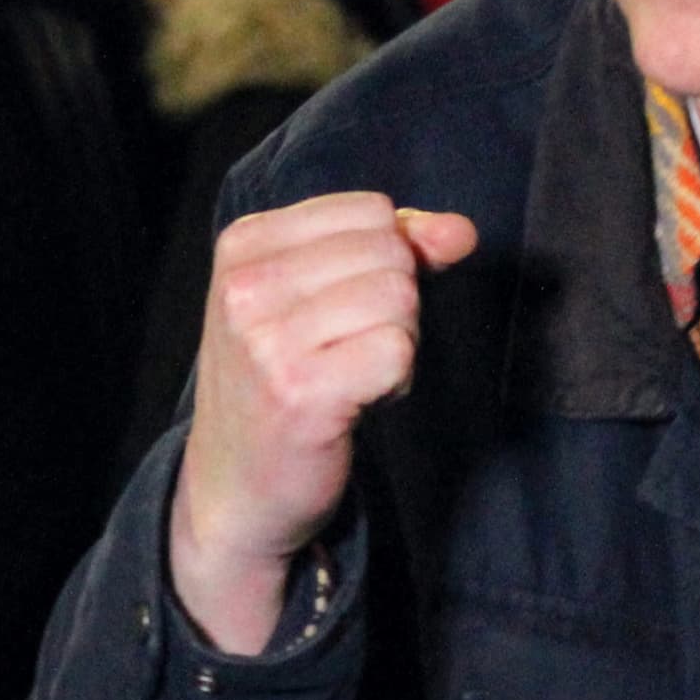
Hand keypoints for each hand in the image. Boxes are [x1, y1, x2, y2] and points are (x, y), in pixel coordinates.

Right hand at [169, 193, 478, 653]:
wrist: (237, 488)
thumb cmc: (285, 382)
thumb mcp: (318, 296)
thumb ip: (394, 250)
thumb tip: (461, 231)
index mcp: (243, 244)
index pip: (370, 211)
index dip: (386, 260)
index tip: (343, 310)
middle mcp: (246, 285)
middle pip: (389, 252)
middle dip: (394, 304)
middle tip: (348, 350)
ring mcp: (267, 340)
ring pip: (399, 298)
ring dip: (397, 344)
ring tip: (351, 376)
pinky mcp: (300, 393)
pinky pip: (398, 352)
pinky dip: (396, 380)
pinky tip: (357, 403)